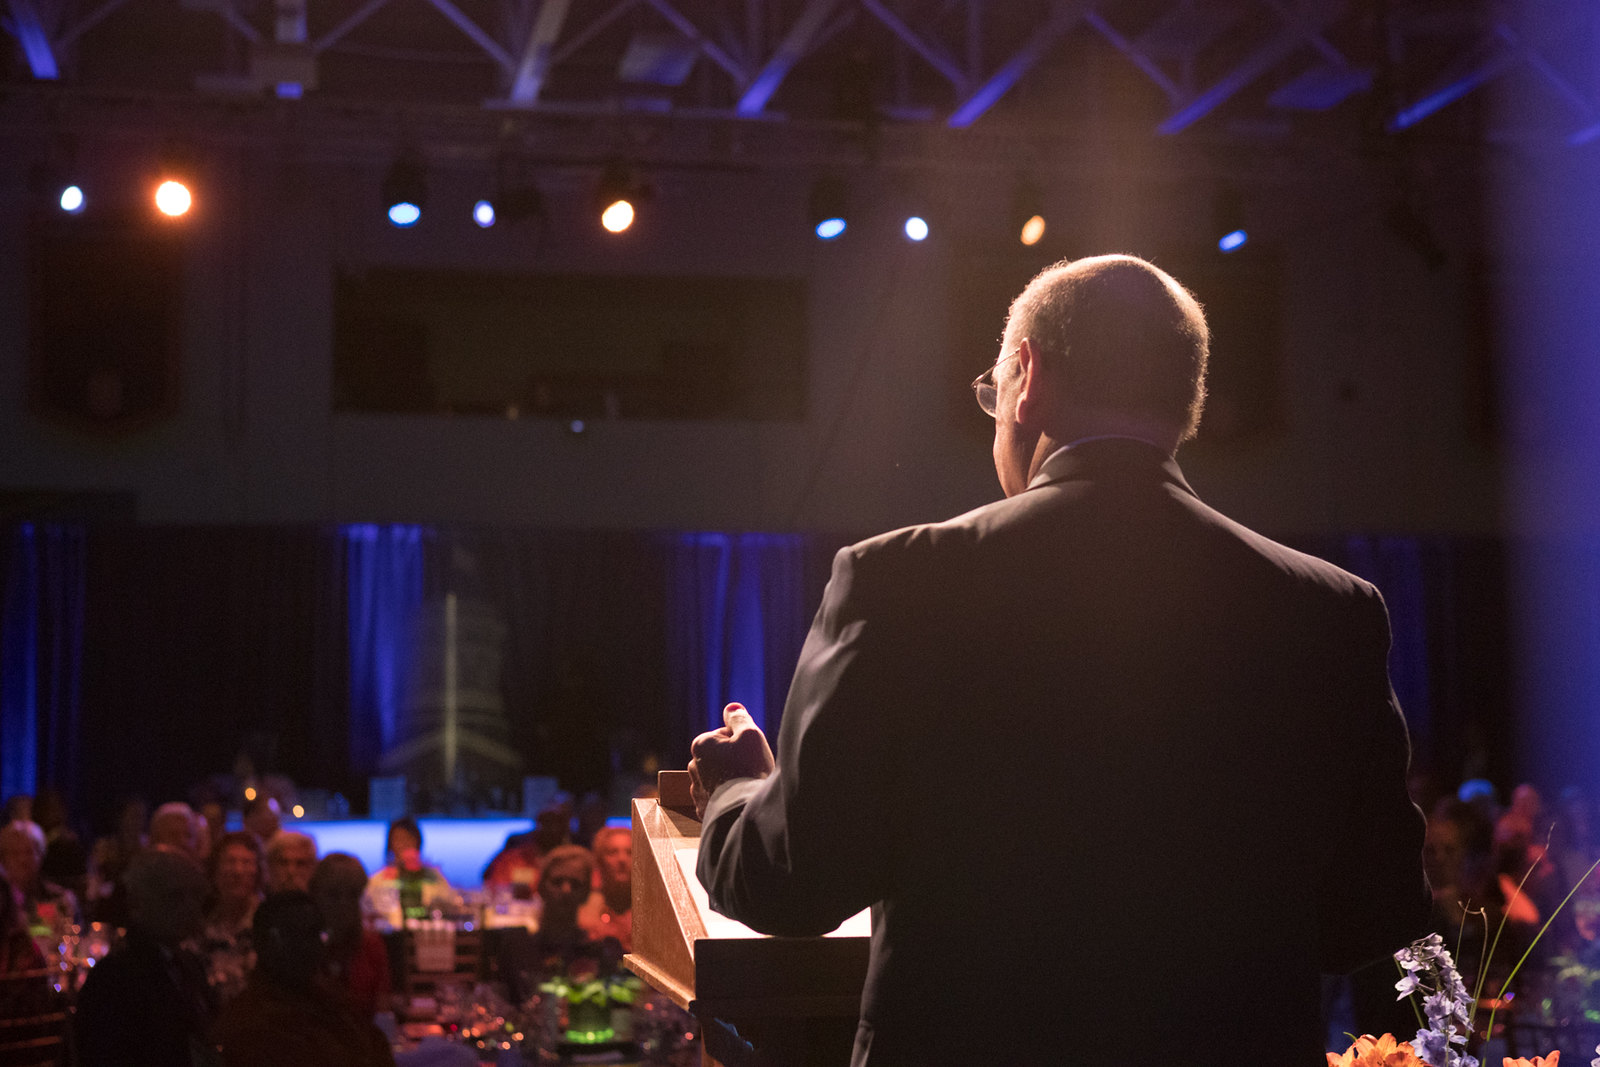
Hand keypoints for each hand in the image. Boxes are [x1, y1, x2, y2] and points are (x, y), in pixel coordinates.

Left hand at [688, 703, 774, 818]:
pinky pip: (717, 797)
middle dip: (734, 761)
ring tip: (744, 786)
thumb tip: (730, 707)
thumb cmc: (748, 770)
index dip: (742, 742)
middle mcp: (693, 766)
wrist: (743, 811)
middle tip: (750, 770)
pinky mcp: (704, 810)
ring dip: (730, 779)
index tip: (750, 753)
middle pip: (720, 756)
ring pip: (718, 777)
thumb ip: (739, 718)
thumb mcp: (749, 735)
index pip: (725, 735)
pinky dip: (727, 797)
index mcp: (701, 744)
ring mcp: (697, 790)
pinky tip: (738, 799)